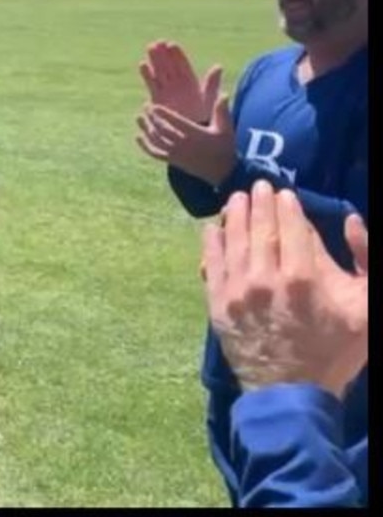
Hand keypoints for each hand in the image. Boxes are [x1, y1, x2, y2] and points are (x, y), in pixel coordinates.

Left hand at [135, 94, 236, 185]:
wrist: (221, 171)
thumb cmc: (224, 146)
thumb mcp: (225, 128)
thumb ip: (222, 111)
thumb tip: (224, 93)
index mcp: (195, 134)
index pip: (176, 122)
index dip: (163, 114)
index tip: (153, 105)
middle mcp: (184, 144)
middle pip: (163, 130)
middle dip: (152, 118)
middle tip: (144, 106)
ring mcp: (176, 154)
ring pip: (157, 141)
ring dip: (146, 129)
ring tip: (139, 118)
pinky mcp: (173, 161)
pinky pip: (156, 153)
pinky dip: (146, 146)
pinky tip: (138, 137)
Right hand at [139, 41, 222, 123]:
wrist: (192, 132)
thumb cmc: (203, 116)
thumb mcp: (209, 99)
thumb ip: (211, 84)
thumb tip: (218, 67)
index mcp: (191, 82)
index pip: (183, 65)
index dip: (177, 55)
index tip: (171, 45)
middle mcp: (178, 84)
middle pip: (169, 65)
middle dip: (163, 54)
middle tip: (157, 43)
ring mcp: (167, 90)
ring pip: (160, 72)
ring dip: (155, 60)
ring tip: (149, 48)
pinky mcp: (158, 98)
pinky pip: (152, 84)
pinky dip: (147, 74)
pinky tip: (143, 64)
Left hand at [201, 181, 368, 398]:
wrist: (293, 391)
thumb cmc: (336, 349)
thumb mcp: (368, 306)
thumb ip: (367, 258)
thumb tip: (352, 219)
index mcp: (304, 276)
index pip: (291, 227)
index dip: (286, 207)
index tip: (283, 193)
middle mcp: (266, 278)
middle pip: (260, 229)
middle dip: (258, 204)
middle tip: (256, 186)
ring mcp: (238, 291)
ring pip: (233, 242)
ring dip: (233, 216)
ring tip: (235, 199)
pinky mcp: (218, 305)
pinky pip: (212, 265)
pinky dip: (211, 244)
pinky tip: (211, 228)